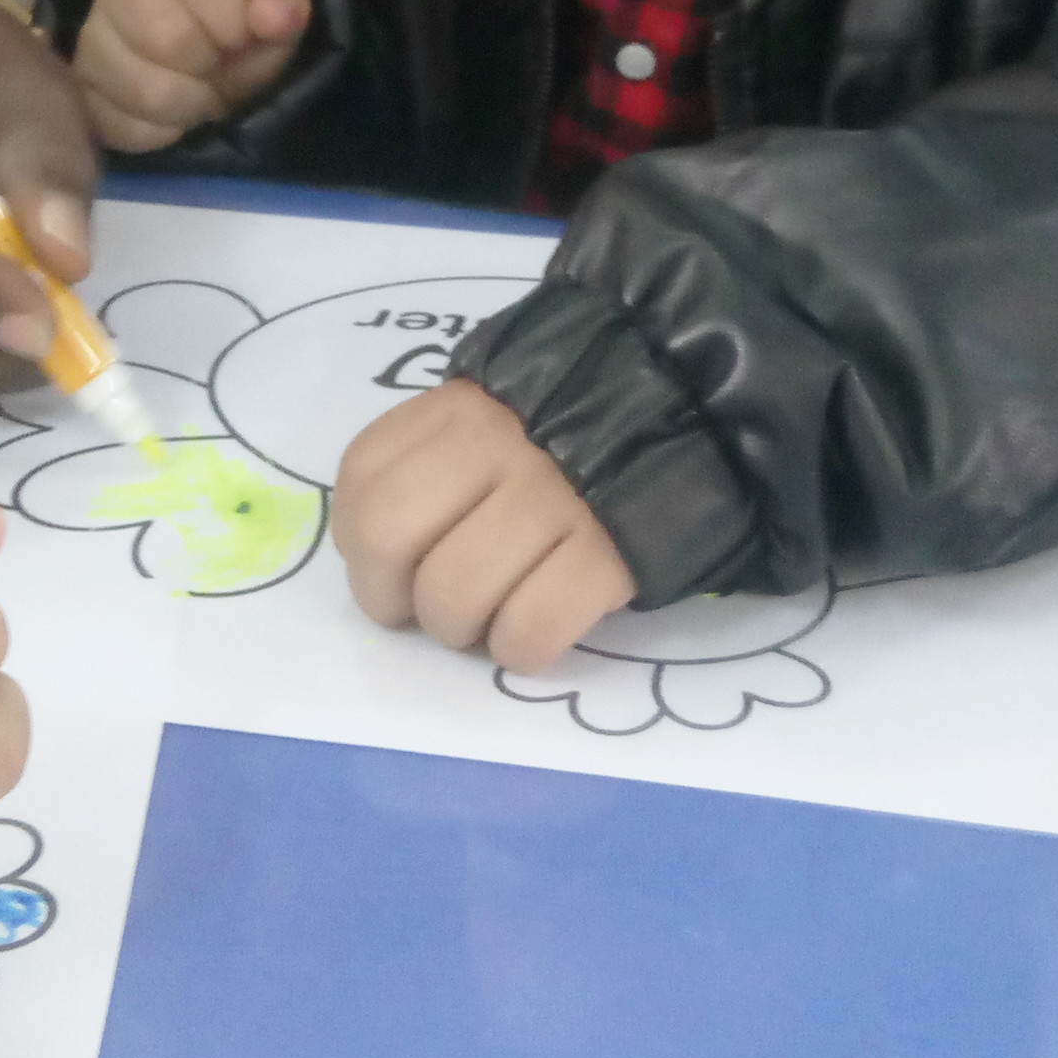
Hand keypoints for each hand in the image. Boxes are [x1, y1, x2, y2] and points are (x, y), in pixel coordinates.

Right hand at [73, 0, 311, 152]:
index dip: (239, 28)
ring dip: (192, 107)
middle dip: (214, 69)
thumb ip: (281, 8)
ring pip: (150, 94)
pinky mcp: (82, 95)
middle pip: (173, 43)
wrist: (187, 51)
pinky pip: (126, 129)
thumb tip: (279, 16)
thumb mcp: (267, 9)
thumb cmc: (227, 24)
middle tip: (219, 71)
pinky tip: (173, 116)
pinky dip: (164, 132)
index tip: (243, 38)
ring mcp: (90, 44)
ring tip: (201, 95)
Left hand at [333, 380, 634, 673]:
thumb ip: (432, 463)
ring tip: (496, 618)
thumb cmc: (573, 439)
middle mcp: (496, 443)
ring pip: (454, 594)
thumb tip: (379, 556)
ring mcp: (554, 496)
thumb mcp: (493, 419)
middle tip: (434, 608)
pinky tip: (538, 631)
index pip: (363, 480)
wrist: (695, 420)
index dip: (362, 546)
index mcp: (460, 409)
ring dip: (465, 631)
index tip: (397, 569)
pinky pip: (530, 629)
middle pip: (389, 537)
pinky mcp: (608, 552)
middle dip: (397, 598)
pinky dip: (522, 648)